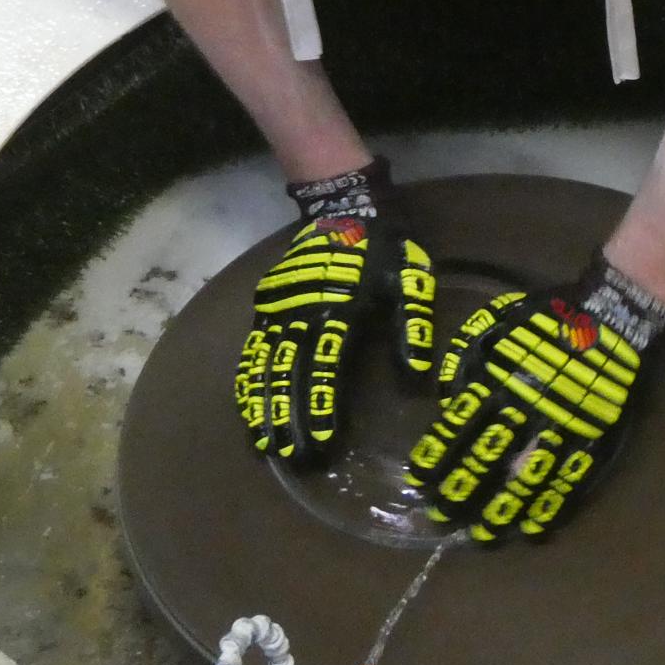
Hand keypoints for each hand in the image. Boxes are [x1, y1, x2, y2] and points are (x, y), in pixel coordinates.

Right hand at [235, 159, 435, 464]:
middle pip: (289, 374)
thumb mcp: (410, 279)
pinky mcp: (267, 306)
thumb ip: (411, 326)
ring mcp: (279, 310)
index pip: (325, 368)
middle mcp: (302, 313)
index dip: (320, 407)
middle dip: (289, 418)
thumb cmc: (383, 249)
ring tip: (266, 445)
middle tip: (292, 458)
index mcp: (340, 310)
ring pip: (265, 366)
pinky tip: (248, 410)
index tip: (319, 443)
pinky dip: (248, 382)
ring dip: (264, 406)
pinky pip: (253, 349)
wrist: (343, 205)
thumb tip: (417, 376)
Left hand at [404, 258, 664, 541]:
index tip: (420, 481)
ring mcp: (561, 427)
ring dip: (502, 509)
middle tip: (442, 517)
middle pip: (487, 457)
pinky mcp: (592, 438)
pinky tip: (533, 529)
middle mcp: (525, 408)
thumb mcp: (494, 323)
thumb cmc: (545, 319)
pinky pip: (569, 479)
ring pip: (526, 477)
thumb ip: (467, 360)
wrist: (610, 316)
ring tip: (483, 536)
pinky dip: (550, 507)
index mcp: (499, 379)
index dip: (437, 455)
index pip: (459, 426)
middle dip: (462, 490)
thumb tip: (444, 399)